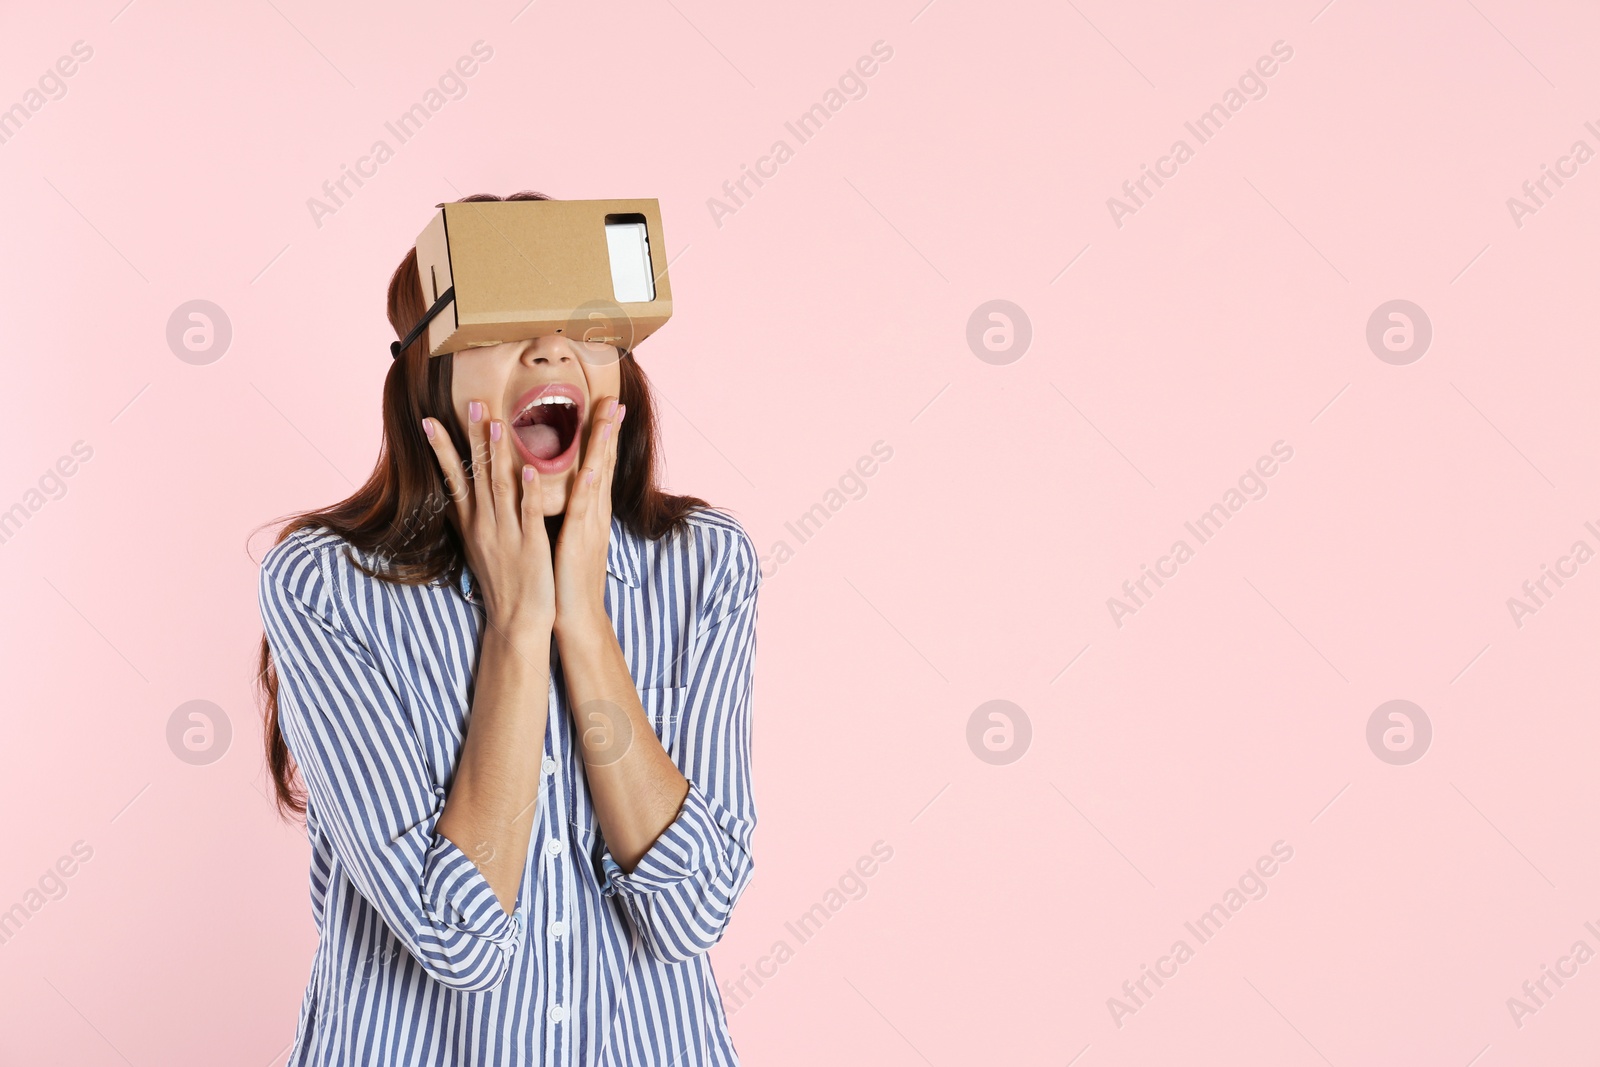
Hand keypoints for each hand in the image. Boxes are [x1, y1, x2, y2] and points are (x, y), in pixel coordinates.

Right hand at [422, 401, 554, 637]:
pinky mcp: (531, 547)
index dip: (443, 450)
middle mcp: (485, 525)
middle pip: (477, 475)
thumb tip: (457, 495)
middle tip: (473, 403)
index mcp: (472, 524)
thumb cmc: (502, 582)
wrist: (515, 621)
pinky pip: (529, 515)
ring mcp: (507, 535)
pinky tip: (531, 470)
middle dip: (474, 438)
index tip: (431, 421)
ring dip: (499, 455)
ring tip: (498, 424)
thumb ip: (471, 518)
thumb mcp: (478, 547)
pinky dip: (530, 493)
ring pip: (501, 488)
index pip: (454, 479)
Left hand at [553, 395, 624, 638]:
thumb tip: (565, 490)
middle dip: (609, 430)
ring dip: (602, 446)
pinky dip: (589, 487)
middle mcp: (595, 513)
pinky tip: (593, 467)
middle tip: (614, 398)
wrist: (575, 615)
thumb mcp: (570, 536)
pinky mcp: (579, 541)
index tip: (606, 406)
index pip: (599, 464)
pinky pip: (584, 510)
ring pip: (598, 478)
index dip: (603, 435)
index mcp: (590, 511)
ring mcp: (590, 525)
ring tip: (608, 416)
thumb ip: (570, 511)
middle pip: (605, 463)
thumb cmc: (567, 578)